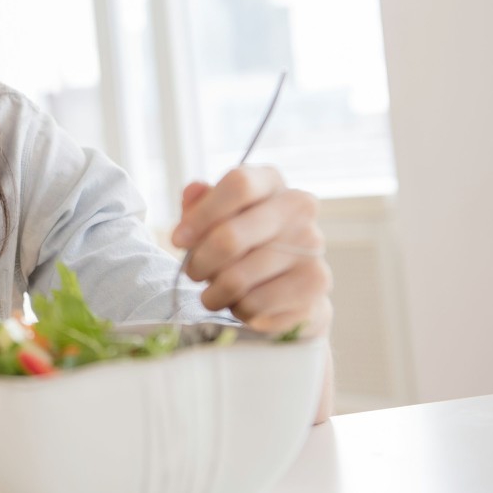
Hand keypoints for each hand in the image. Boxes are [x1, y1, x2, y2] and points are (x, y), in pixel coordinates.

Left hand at [172, 166, 331, 337]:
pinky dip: (239, 310)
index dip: (201, 215)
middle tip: (192, 272)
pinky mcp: (314, 283)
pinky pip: (256, 304)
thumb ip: (199, 205)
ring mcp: (312, 245)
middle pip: (230, 236)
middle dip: (199, 261)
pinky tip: (243, 304)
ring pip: (237, 278)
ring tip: (214, 292)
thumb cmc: (244, 245)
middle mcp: (298, 207)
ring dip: (214, 292)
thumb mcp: (215, 220)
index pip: (238, 185)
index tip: (177, 239)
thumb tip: (193, 191)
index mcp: (271, 181)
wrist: (290, 286)